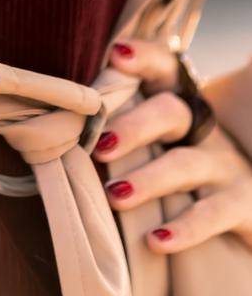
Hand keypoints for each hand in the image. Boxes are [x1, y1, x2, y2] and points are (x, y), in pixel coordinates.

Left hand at [92, 37, 251, 253]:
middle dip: (134, 126)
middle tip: (100, 146)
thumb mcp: (163, 142)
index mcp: (182, 106)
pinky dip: (184, 229)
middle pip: (170, 112)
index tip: (117, 55)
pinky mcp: (242, 205)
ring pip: (185, 164)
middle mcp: (204, 130)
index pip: (165, 69)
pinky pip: (212, 216)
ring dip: (148, 179)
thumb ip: (124, 128)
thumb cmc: (185, 171)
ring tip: (115, 195)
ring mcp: (225, 166)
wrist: (247, 208)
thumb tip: (61, 129)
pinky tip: (155, 240)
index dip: (144, 57)